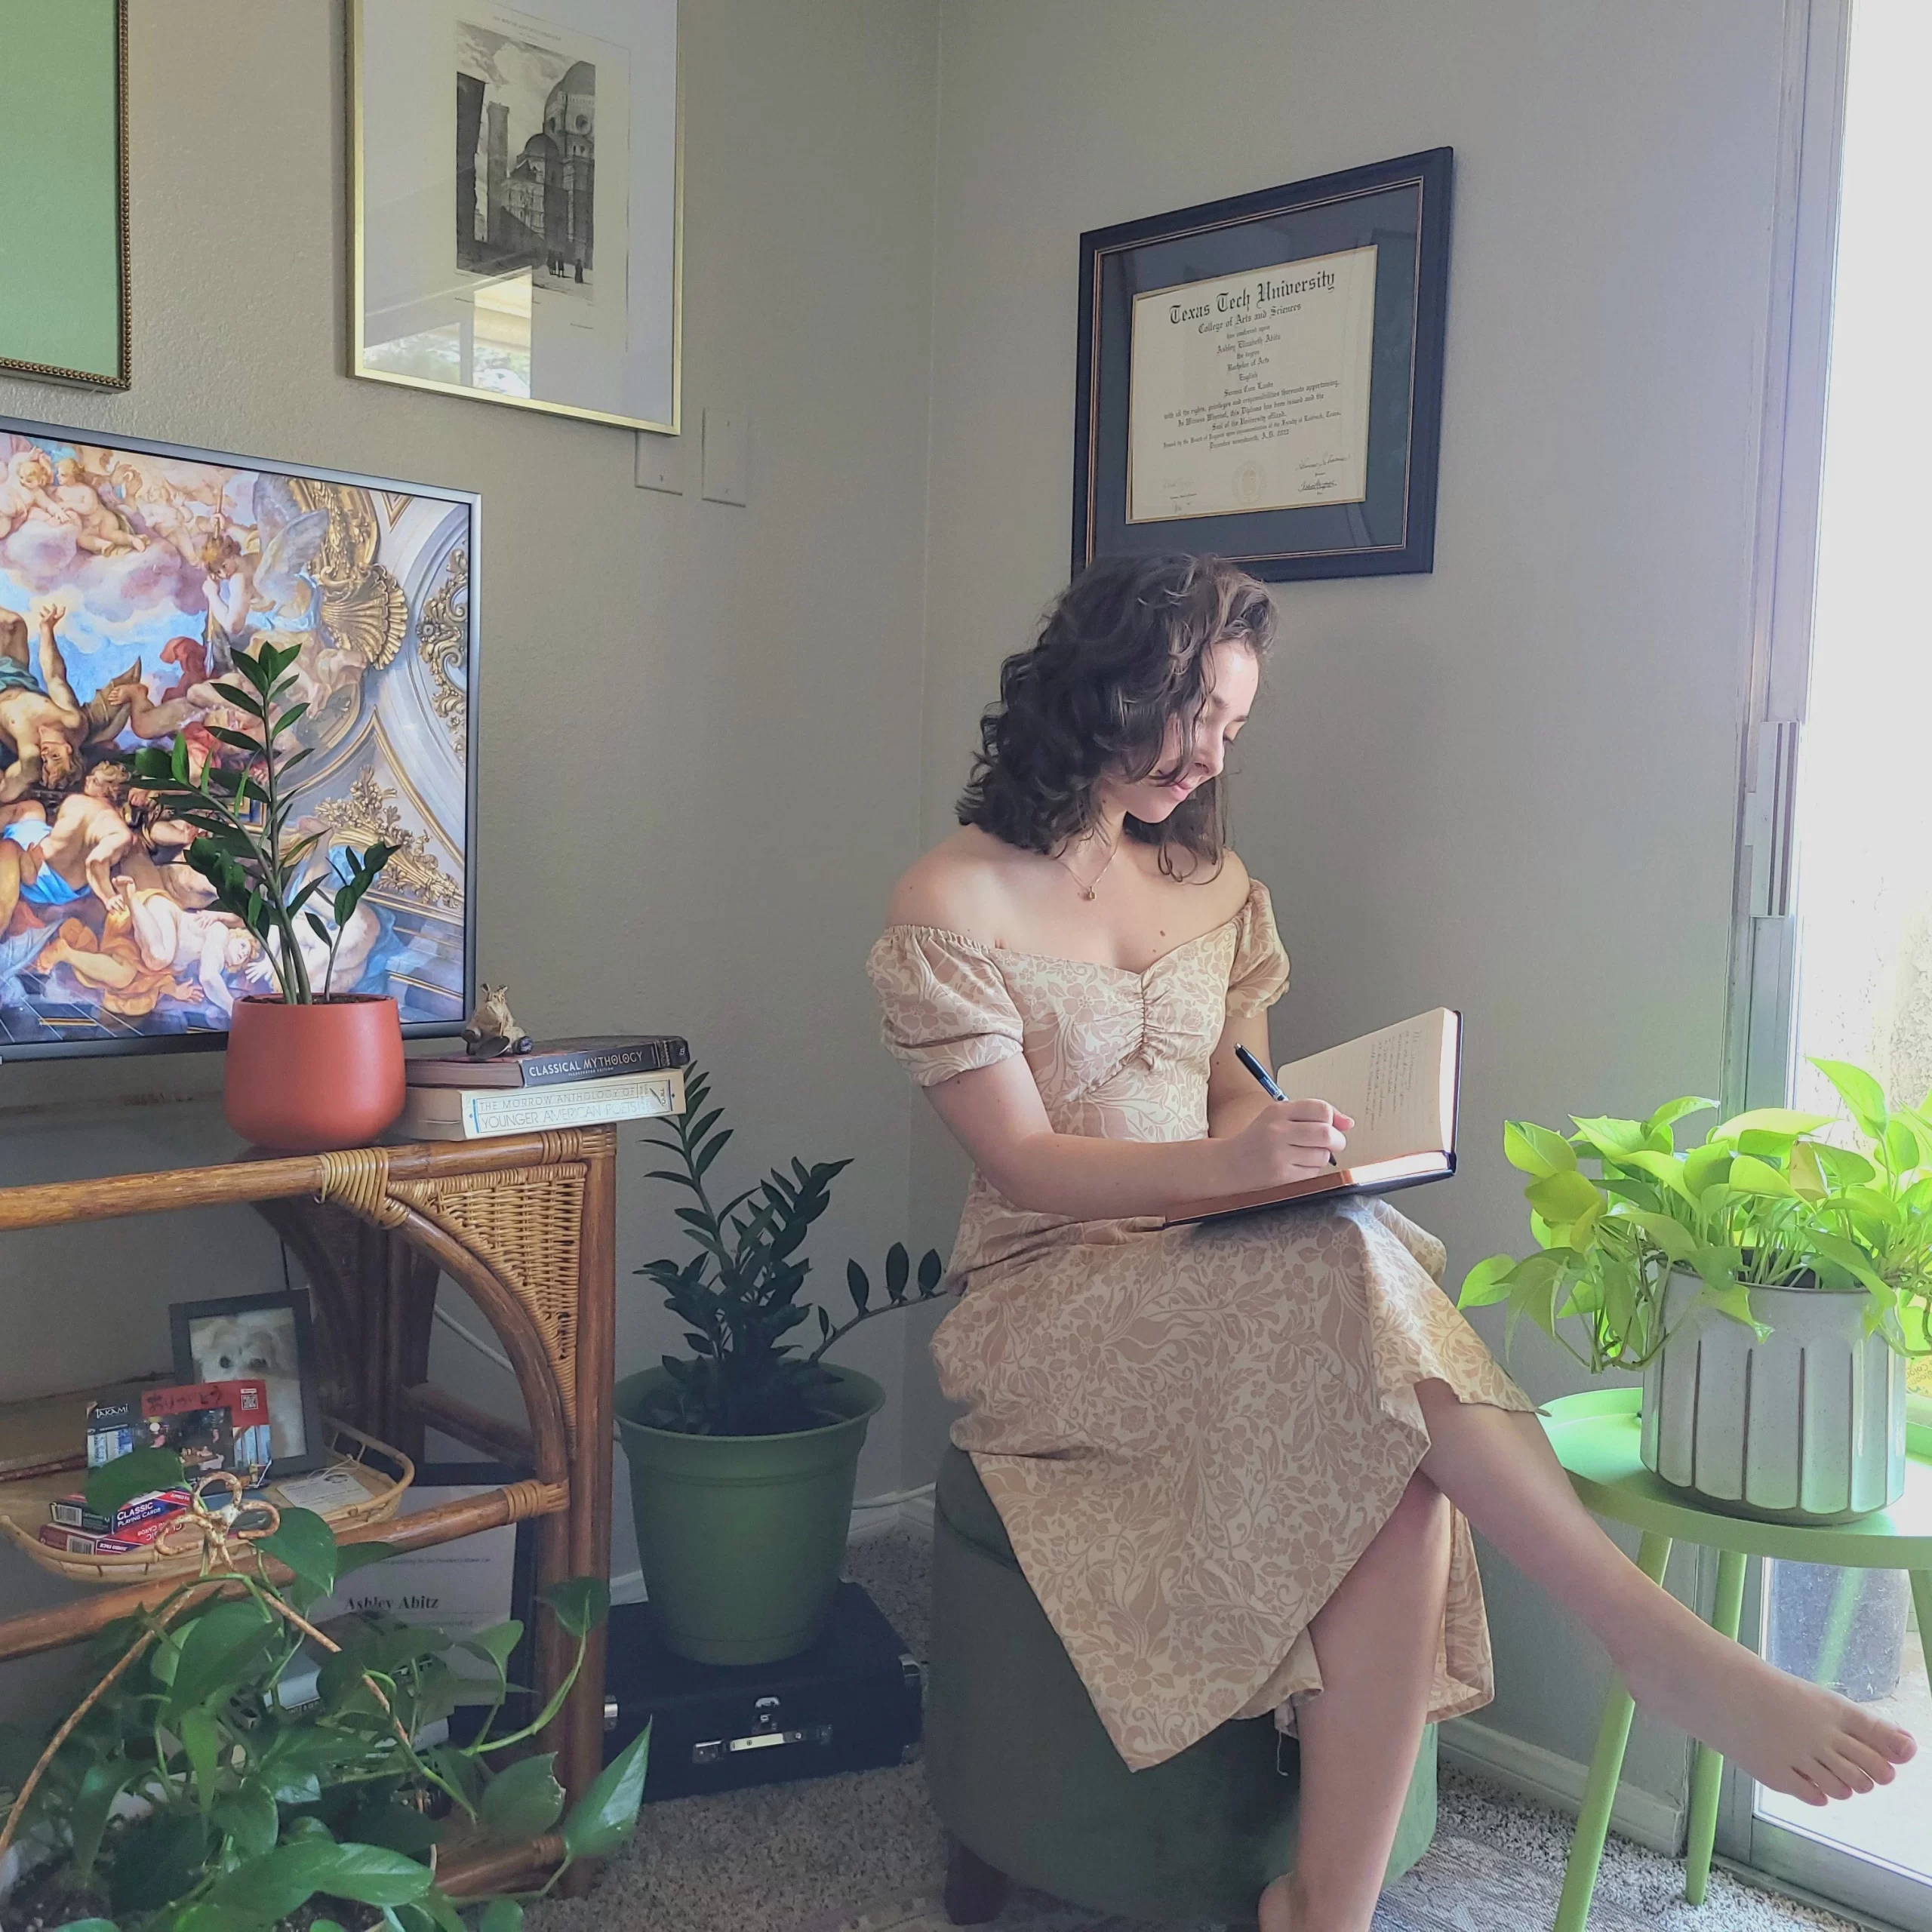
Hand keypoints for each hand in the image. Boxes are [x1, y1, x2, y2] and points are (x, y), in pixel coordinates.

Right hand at [36, 600, 65, 625]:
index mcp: (56, 617)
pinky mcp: (45, 622)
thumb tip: (54, 606)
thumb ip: (53, 611)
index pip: (61, 613)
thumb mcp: (51, 615)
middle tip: (53, 604)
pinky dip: (42, 614)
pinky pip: (44, 617)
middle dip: (53, 608)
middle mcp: (54, 618)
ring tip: (43, 606)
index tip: (64, 606)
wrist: (45, 630)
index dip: (63, 610)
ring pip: (48, 614)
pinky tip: (39, 612)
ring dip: (46, 610)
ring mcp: (50, 620)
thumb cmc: (48, 623)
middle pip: (54, 612)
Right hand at [1222, 1097, 1355, 1192]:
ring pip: (1322, 1155)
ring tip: (1306, 1154)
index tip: (1337, 1126)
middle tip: (1333, 1144)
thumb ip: (1312, 1114)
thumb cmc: (1259, 1138)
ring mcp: (1279, 1155)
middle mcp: (1278, 1131)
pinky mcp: (1281, 1176)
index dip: (1335, 1118)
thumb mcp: (1279, 1116)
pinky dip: (1312, 1170)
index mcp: (1278, 1111)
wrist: (1231, 1163)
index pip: (1320, 1109)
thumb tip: (1348, 1123)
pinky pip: (1313, 1172)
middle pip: (1326, 1134)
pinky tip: (1297, 1165)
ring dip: (1322, 1156)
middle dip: (1337, 1141)